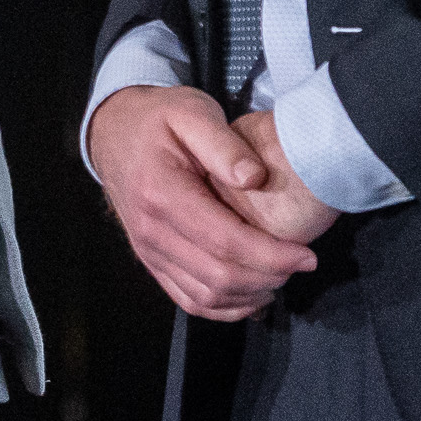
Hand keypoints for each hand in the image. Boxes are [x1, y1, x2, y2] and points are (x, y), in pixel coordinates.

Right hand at [86, 84, 318, 321]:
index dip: (271, 256)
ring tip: (281, 275)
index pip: (224, 241)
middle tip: (300, 263)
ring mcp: (148, 251)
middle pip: (218, 277)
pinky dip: (226, 307)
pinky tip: (253, 294)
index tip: (307, 255)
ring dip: (250, 295)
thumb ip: (224, 144)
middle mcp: (151, 231)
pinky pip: (189, 301)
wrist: (113, 131)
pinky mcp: (151, 262)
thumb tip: (255, 178)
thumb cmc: (157, 119)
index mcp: (161, 194)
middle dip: (268, 277)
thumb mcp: (192, 112)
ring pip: (205, 297)